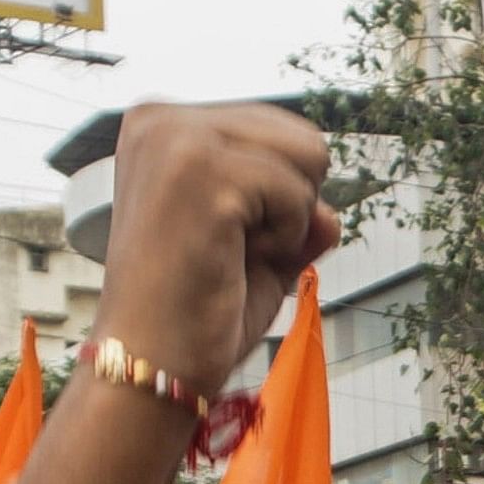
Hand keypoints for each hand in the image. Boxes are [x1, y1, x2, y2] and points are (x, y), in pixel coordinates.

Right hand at [91, 100, 338, 396]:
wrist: (151, 364)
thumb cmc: (195, 312)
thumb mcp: (258, 248)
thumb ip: (298, 214)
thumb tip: (332, 215)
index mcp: (162, 123)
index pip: (277, 129)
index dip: (277, 197)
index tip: (219, 237)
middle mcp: (162, 118)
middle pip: (302, 137)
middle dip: (291, 203)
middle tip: (230, 249)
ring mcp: (177, 139)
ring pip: (307, 156)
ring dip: (288, 221)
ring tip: (229, 253)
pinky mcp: (201, 171)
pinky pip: (298, 194)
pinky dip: (284, 240)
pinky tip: (230, 261)